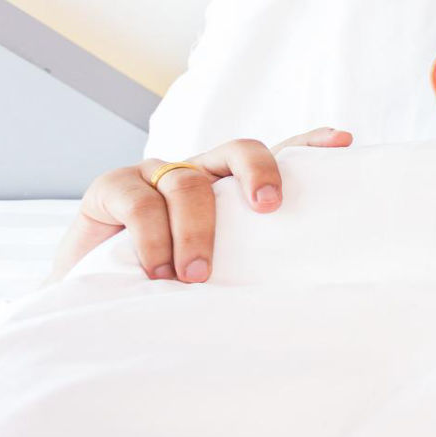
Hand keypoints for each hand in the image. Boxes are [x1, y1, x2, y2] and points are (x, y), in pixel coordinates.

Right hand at [47, 127, 353, 283]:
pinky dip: (152, 237)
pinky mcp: (112, 188)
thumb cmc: (167, 285)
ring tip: (194, 276)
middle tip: (269, 208)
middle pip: (237, 151)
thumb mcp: (218, 268)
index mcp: (229, 186)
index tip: (342, 141)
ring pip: (188, 184)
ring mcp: (155, 175)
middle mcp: (198, 172)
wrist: (93, 296)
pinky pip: (139, 202)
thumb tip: (303, 292)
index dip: (306, 144)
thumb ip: (250, 261)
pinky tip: (157, 269)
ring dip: (195, 232)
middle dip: (258, 174)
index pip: (274, 155)